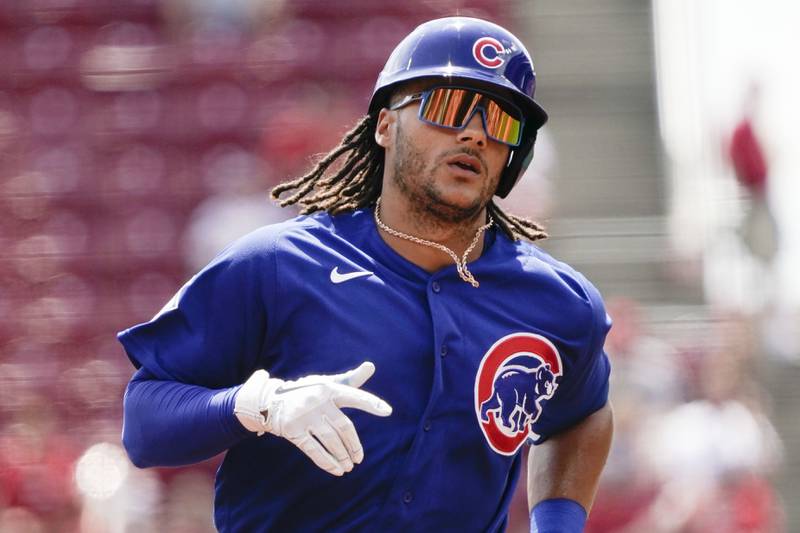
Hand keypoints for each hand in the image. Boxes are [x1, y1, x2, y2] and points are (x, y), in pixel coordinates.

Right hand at [234, 362, 391, 475]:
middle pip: (344, 427)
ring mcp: (304, 416)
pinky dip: (327, 462)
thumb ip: (350, 379)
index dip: (371, 403)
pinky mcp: (293, 430)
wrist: (270, 400)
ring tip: (349, 466)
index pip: (354, 396)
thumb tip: (371, 366)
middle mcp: (317, 401)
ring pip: (331, 441)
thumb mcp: (326, 383)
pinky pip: (314, 450)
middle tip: (359, 458)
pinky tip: (337, 470)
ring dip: (343, 456)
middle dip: (354, 445)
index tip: (388, 411)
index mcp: (328, 388)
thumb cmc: (307, 391)